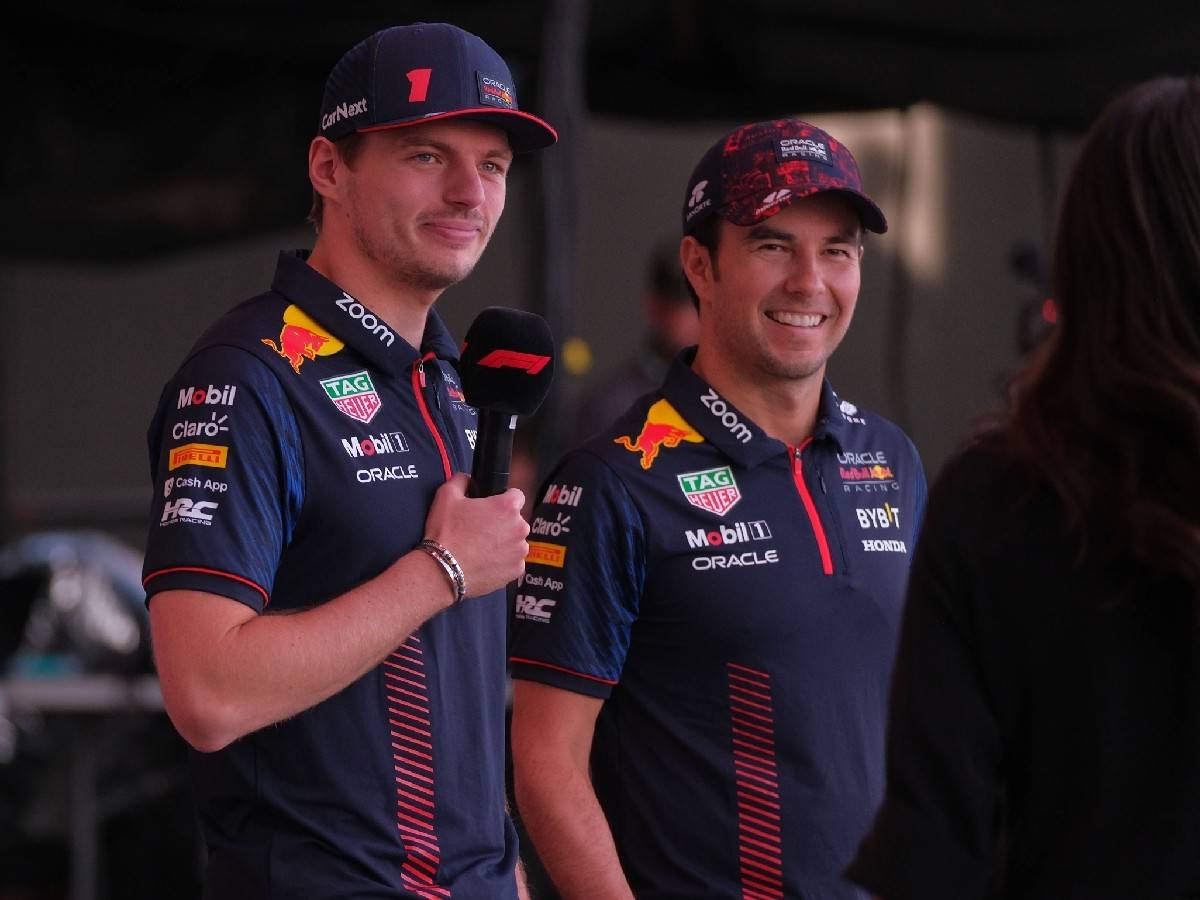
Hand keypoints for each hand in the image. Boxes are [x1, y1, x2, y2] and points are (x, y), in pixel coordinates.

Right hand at [423, 472, 528, 597]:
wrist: (443, 570)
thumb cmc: (446, 532)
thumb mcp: (446, 495)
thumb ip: (461, 480)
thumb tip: (467, 478)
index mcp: (507, 507)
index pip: (517, 496)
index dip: (503, 500)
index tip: (491, 508)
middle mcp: (520, 527)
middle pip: (516, 520)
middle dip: (503, 523)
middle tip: (481, 530)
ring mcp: (520, 551)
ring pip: (516, 542)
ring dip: (504, 543)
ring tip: (481, 548)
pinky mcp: (516, 570)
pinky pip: (513, 562)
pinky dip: (503, 562)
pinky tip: (485, 562)